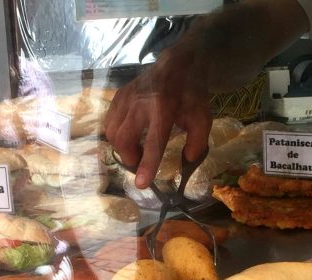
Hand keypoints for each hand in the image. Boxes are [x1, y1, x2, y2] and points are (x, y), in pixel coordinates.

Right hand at [105, 47, 213, 189]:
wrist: (176, 63)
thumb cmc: (190, 94)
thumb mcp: (202, 117)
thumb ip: (198, 141)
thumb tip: (187, 160)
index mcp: (163, 109)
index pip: (153, 143)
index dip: (147, 165)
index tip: (141, 184)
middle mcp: (140, 103)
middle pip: (124, 141)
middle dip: (130, 159)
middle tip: (141, 163)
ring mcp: (126, 98)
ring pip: (112, 133)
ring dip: (122, 149)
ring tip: (136, 150)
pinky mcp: (119, 96)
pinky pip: (109, 122)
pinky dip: (116, 135)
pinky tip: (129, 136)